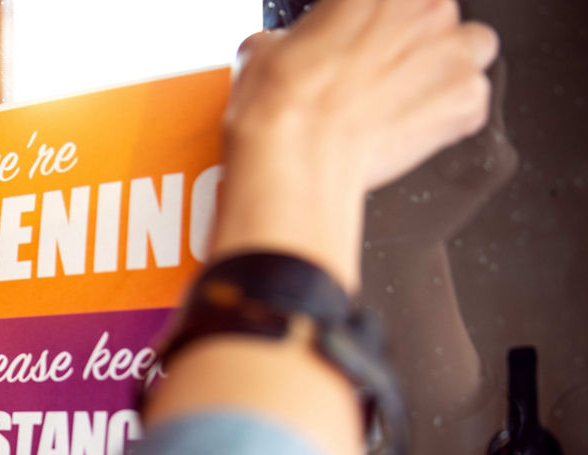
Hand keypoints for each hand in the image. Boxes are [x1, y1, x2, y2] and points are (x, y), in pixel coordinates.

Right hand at [211, 0, 498, 289]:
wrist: (295, 158)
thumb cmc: (282, 105)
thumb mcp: (262, 51)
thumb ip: (292, 40)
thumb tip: (285, 50)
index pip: (387, 1)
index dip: (372, 22)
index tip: (358, 39)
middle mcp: (423, 8)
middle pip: (436, 13)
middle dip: (414, 41)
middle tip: (378, 72)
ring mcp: (453, 52)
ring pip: (473, 48)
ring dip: (447, 68)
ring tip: (407, 98)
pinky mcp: (466, 99)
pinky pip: (472, 102)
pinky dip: (450, 118)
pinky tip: (412, 131)